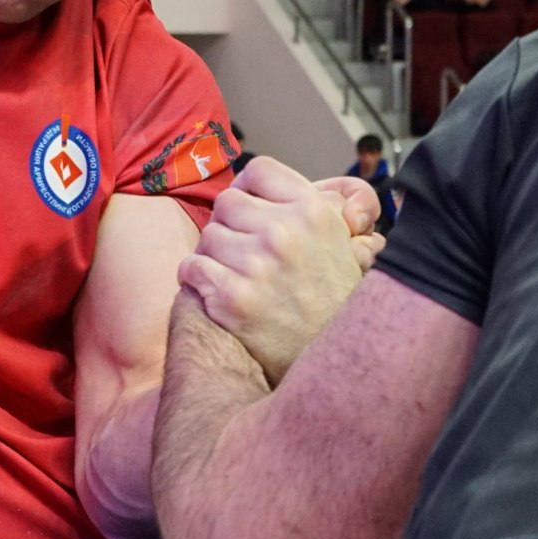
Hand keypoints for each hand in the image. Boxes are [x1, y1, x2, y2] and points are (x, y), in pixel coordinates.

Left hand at [176, 158, 381, 384]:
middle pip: (228, 202)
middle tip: (242, 249)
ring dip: (215, 255)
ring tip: (235, 274)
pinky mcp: (231, 298)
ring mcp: (256, 264)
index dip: (250, 189)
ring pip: (208, 236)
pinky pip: (191, 268)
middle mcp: (285, 232)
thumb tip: (291, 188)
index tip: (250, 208)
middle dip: (231, 224)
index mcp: (314, 211)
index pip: (260, 170)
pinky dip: (197, 279)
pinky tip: (216, 290)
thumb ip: (320, 209)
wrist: (338, 367)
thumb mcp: (346, 245)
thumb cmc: (337, 305)